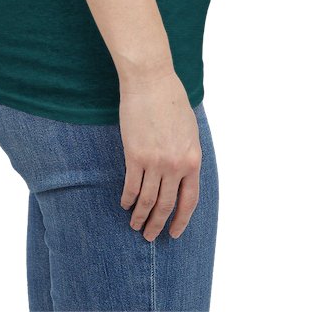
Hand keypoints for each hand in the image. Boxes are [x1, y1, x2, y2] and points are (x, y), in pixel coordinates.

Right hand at [118, 70, 201, 241]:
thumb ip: (188, 153)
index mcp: (193, 159)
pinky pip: (131, 186)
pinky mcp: (134, 155)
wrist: (151, 81)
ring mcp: (155, 162)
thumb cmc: (171, 99)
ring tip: (135, 225)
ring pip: (148, 200)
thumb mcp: (190, 129)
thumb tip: (184, 172)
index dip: (181, 219)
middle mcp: (176, 165)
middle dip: (158, 224)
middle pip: (167, 205)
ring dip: (140, 216)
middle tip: (150, 236)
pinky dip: (128, 198)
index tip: (174, 232)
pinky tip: (125, 204)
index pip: (189, 200)